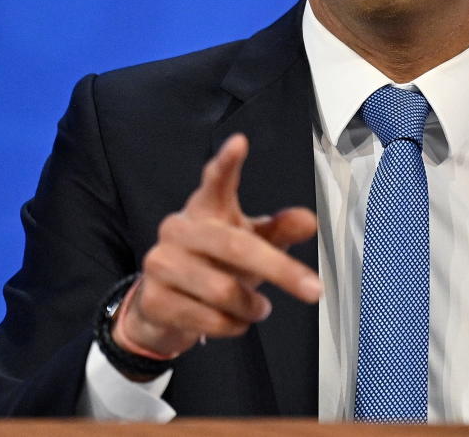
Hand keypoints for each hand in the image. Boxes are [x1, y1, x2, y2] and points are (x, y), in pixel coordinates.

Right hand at [112, 133, 320, 360]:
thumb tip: (309, 221)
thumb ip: (279, 231)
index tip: (240, 143)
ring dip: (252, 307)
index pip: (215, 180)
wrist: (162, 307)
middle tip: (314, 289)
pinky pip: (209, 319)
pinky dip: (233, 327)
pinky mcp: (154, 299)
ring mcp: (161, 263)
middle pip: (237, 247)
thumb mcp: (249, 244)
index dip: (227, 163)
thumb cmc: (214, 264)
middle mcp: (179, 229)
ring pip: (224, 291)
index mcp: (205, 208)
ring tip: (258, 308)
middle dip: (281, 270)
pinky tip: (233, 321)